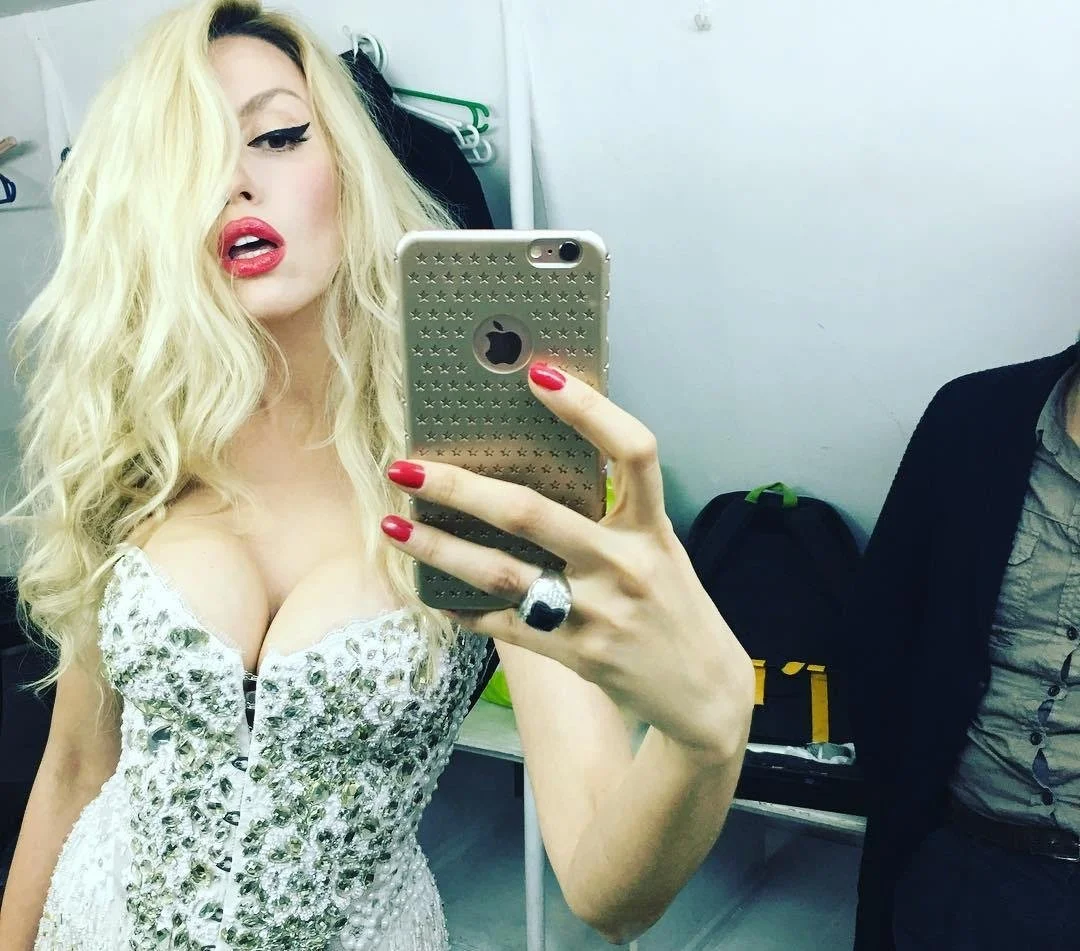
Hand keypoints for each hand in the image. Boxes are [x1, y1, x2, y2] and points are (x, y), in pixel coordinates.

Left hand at [380, 362, 753, 760]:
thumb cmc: (673, 606)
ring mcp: (599, 613)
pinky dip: (462, 607)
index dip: (589, 409)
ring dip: (440, 548)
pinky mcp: (578, 655)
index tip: (538, 373)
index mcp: (651, 528)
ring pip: (503, 574)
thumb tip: (541, 468)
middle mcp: (625, 565)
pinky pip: (505, 627)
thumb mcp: (659, 550)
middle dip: (461, 487)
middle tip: (407, 466)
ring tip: (394, 525)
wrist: (704, 692)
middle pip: (532, 514)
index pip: (633, 452)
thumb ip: (613, 514)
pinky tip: (428, 590)